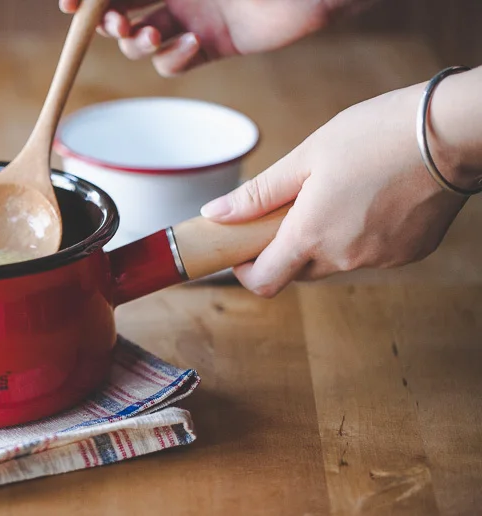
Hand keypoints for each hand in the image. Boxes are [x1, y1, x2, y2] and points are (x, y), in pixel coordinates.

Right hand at [59, 0, 366, 76]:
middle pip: (120, 13)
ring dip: (137, 43)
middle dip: (107, 22)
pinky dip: (174, 59)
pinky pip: (175, 64)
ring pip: (143, 43)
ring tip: (153, 34)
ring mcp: (193, 17)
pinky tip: (190, 46)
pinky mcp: (213, 45)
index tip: (67, 5)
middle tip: (113, 24)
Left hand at [200, 82, 468, 296]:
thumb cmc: (375, 135)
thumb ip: (257, 195)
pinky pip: (367, 254)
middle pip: (296, 271)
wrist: (452, 132)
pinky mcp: (408, 254)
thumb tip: (215, 214)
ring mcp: (379, 260)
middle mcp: (344, 258)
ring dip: (322, 241)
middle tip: (290, 207)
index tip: (242, 250)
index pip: (264, 282)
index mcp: (311, 235)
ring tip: (337, 193)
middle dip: (284, 247)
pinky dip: (357, 236)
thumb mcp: (305, 158)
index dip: (246, 271)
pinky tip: (370, 199)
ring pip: (332, 262)